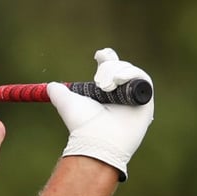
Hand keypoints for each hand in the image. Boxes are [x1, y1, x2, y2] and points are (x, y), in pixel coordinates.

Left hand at [47, 49, 153, 180]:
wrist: (97, 138)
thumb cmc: (82, 124)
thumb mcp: (66, 103)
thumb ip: (58, 93)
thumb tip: (50, 86)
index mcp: (105, 94)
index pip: (110, 69)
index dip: (107, 59)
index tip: (99, 55)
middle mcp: (121, 95)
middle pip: (121, 67)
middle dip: (109, 67)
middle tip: (98, 80)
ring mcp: (134, 97)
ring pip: (131, 71)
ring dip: (117, 72)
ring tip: (106, 86)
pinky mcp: (146, 100)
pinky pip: (143, 79)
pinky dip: (131, 75)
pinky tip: (119, 82)